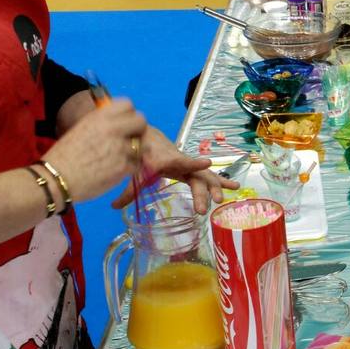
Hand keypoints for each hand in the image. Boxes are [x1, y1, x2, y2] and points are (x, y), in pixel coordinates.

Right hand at [41, 99, 146, 203]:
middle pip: (141, 121)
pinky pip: (136, 164)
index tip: (124, 123)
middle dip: (138, 130)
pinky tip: (115, 170)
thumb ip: (102, 124)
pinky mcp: (124, 167)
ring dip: (135, 151)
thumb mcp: (81, 129)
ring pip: (142, 145)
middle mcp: (112, 129)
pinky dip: (128, 168)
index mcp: (99, 117)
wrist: (55, 179)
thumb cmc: (64, 156)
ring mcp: (120, 148)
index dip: (129, 114)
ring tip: (120, 158)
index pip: (128, 104)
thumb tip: (119, 122)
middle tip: (129, 140)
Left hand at [111, 127, 237, 214]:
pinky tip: (236, 187)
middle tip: (202, 210)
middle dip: (201, 192)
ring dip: (215, 188)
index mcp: (168, 161)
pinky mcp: (192, 169)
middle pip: (196, 176)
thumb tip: (113, 207)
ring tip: (222, 200)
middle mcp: (182, 162)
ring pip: (206, 176)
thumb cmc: (141, 154)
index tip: (207, 162)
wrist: (147, 138)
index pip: (182, 161)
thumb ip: (127, 191)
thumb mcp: (134, 172)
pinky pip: (208, 176)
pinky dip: (222, 181)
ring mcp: (189, 165)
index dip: (193, 162)